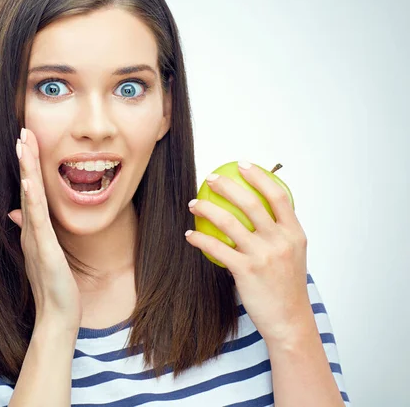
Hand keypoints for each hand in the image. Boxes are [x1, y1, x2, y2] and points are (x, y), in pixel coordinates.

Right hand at [8, 128, 81, 332]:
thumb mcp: (42, 252)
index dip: (28, 166)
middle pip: (28, 188)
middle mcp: (32, 231)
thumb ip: (31, 230)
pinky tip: (30, 180)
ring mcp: (37, 239)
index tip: (28, 141)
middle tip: (23, 132)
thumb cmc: (53, 286)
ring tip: (23, 145)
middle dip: (25, 159)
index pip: (31, 191)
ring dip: (27, 170)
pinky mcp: (44, 250)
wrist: (57, 316)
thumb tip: (17, 212)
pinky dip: (32, 199)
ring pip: (31, 198)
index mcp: (34, 230)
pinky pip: (37, 220)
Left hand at [185, 161, 311, 343]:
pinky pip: (216, 248)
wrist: (289, 319)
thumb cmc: (286, 285)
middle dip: (227, 185)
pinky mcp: (246, 271)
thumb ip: (280, 231)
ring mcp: (263, 256)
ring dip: (206, 208)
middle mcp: (280, 241)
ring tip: (193, 203)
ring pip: (228, 222)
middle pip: (250, 203)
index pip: (278, 196)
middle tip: (210, 177)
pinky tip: (190, 234)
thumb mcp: (293, 254)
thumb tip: (258, 206)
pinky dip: (200, 238)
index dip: (259, 177)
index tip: (242, 165)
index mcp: (294, 233)